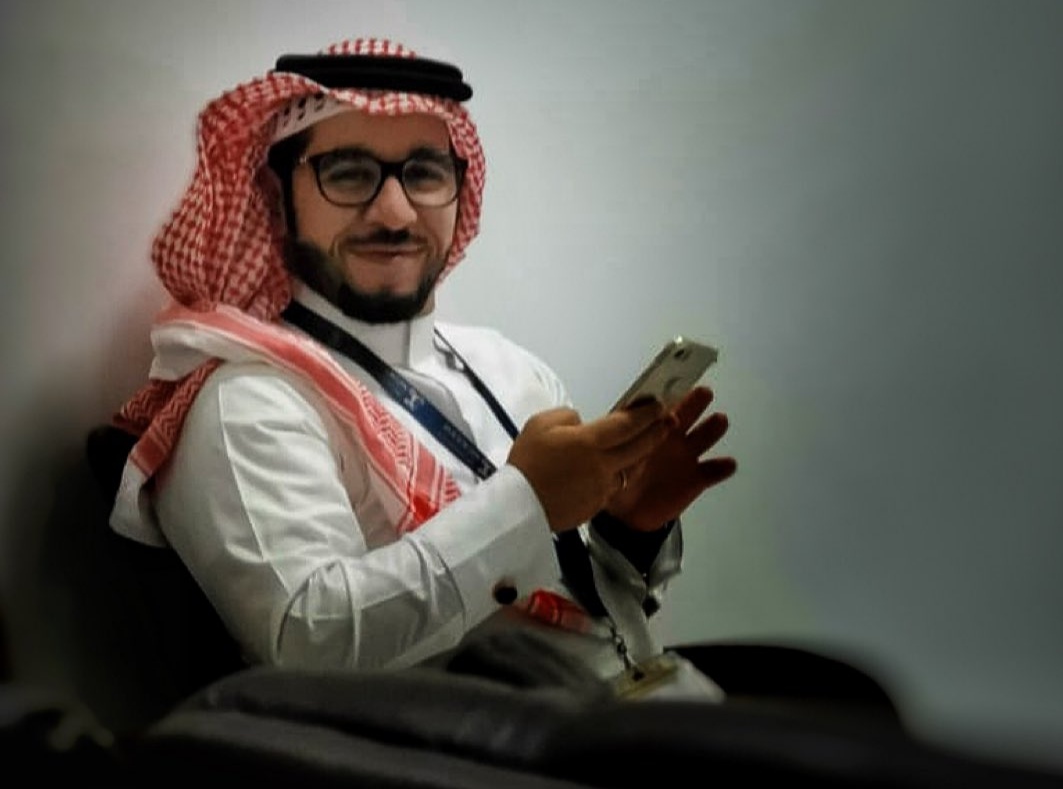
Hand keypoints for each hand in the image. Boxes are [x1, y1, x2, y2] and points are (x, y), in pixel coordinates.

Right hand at [507, 400, 670, 532]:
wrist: (518, 506)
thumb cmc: (527, 462)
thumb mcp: (540, 424)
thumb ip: (567, 417)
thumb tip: (583, 423)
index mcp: (590, 442)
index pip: (628, 424)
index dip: (646, 413)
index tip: (659, 404)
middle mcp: (603, 465)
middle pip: (640, 446)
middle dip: (656, 431)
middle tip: (668, 420)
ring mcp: (603, 487)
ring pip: (632, 468)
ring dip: (644, 454)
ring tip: (650, 444)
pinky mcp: (597, 504)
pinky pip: (615, 486)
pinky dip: (621, 474)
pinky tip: (619, 468)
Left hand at [605, 386, 735, 531]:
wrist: (627, 513)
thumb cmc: (617, 475)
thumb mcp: (607, 457)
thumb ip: (606, 442)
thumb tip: (584, 423)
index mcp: (650, 426)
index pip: (660, 406)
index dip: (665, 396)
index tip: (672, 383)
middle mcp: (672, 434)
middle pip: (688, 413)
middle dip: (695, 402)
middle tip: (703, 392)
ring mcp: (687, 455)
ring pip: (705, 436)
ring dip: (712, 428)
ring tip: (719, 420)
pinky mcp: (696, 478)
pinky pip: (712, 471)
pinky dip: (721, 467)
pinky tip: (726, 463)